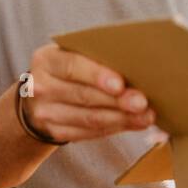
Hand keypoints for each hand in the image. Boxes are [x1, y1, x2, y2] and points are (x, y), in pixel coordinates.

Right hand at [21, 43, 155, 142]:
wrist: (41, 95)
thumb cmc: (70, 68)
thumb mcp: (73, 54)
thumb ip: (97, 57)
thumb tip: (136, 67)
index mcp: (46, 60)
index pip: (72, 66)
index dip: (97, 75)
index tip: (120, 85)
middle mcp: (41, 87)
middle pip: (83, 95)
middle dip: (116, 101)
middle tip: (142, 102)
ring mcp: (46, 113)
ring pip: (89, 118)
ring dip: (121, 118)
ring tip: (146, 116)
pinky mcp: (55, 132)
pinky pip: (89, 133)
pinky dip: (115, 128)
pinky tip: (133, 123)